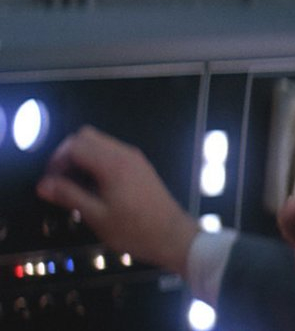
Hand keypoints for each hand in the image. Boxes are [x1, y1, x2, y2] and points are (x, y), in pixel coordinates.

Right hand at [36, 126, 197, 276]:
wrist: (172, 236)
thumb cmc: (135, 230)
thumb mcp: (97, 216)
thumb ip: (69, 196)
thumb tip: (44, 184)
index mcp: (113, 163)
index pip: (75, 144)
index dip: (57, 160)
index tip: (51, 182)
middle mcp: (125, 154)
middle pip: (86, 136)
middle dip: (68, 154)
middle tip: (62, 181)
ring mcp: (135, 158)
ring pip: (100, 143)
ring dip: (83, 158)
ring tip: (78, 187)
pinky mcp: (140, 166)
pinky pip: (112, 153)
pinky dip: (98, 162)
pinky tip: (96, 187)